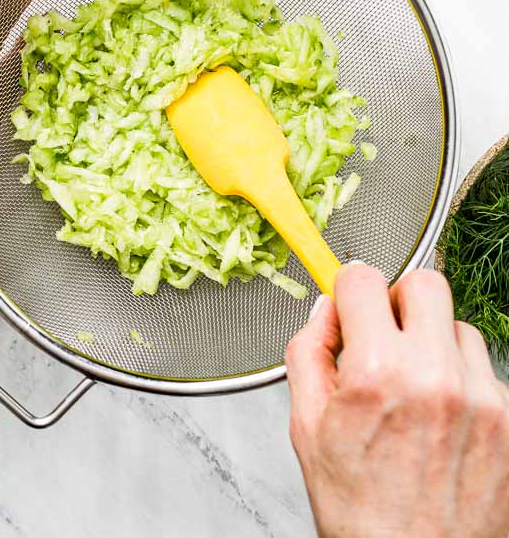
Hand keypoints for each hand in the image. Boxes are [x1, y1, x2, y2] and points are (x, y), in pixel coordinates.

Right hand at [286, 264, 508, 537]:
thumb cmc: (361, 513)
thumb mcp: (307, 429)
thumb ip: (309, 353)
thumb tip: (325, 310)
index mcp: (377, 372)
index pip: (364, 280)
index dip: (349, 290)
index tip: (349, 303)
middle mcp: (436, 375)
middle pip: (425, 283)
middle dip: (398, 300)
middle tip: (385, 335)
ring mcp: (482, 397)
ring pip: (459, 326)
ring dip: (433, 343)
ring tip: (415, 388)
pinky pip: (485, 371)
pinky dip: (461, 381)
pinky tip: (442, 420)